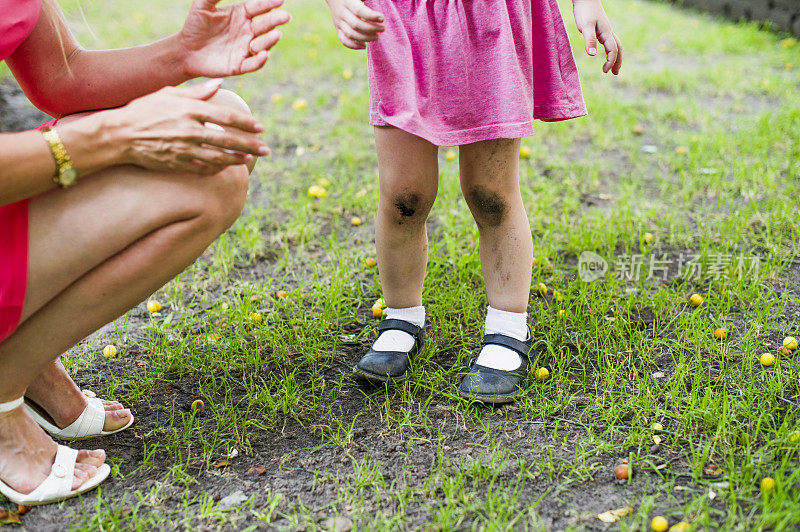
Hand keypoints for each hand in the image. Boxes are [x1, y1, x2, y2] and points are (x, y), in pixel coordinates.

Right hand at [112, 80, 269, 174]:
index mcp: (189, 110)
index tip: (260, 127)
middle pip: (228, 140)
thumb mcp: (168, 94)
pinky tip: (227, 168)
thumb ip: (196, 92)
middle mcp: (189, 130)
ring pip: (219, 157)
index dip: (246, 123)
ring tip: (250, 159)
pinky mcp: (177, 164)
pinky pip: (204, 169)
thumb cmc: (144, 110)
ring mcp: (183, 149)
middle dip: (250, 145)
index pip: (226, 117)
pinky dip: (218, 169)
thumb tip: (219, 84)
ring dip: (237, 159)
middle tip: (266, 149)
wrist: (119, 135)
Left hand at [179, 0, 291, 77]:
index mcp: (241, 15)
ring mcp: (245, 48)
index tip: (280, 0)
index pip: (259, 7)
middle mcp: (247, 31)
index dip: (269, 4)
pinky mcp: (240, 65)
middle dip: (276, 20)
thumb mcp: (202, 6)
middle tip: (286, 16)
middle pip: (265, 25)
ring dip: (270, 40)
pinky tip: (264, 54)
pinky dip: (260, 60)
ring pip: (263, 44)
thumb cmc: (194, 26)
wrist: (185, 51)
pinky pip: (253, 64)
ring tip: (275, 34)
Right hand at [326, 0, 384, 49]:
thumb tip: (381, 7)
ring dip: (365, 38)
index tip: (382, 18)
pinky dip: (354, 46)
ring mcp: (339, 23)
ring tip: (376, 37)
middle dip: (371, 29)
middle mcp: (342, 13)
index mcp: (348, 2)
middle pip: (356, 25)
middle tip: (382, 28)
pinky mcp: (338, 29)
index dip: (371, 16)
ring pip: (351, 35)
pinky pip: (344, 41)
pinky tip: (364, 46)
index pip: (359, 11)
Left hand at [573, 0, 621, 74]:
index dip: (610, 61)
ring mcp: (605, 29)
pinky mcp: (600, 28)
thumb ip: (589, 40)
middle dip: (617, 61)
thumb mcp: (585, 26)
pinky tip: (604, 51)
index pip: (613, 50)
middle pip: (618, 48)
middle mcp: (608, 32)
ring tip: (611, 66)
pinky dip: (609, 48)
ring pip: (615, 44)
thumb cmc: (584, 10)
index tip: (604, 71)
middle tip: (615, 73)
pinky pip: (609, 40)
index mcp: (606, 33)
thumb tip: (592, 55)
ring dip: (615, 56)